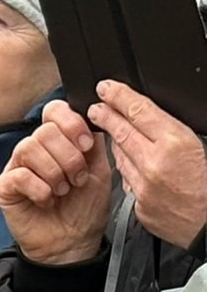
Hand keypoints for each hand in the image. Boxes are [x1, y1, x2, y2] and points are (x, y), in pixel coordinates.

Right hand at [0, 99, 111, 264]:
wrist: (73, 242)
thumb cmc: (84, 208)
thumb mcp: (99, 170)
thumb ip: (94, 143)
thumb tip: (94, 118)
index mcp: (58, 141)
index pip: (54, 111)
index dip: (71, 123)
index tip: (87, 145)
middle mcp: (34, 150)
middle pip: (44, 130)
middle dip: (69, 156)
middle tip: (78, 178)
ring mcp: (17, 167)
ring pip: (29, 148)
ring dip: (55, 172)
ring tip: (63, 191)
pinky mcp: (4, 187)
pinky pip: (19, 175)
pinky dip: (40, 189)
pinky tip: (47, 201)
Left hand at [88, 81, 206, 249]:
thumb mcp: (198, 146)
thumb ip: (172, 132)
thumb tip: (150, 118)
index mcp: (175, 143)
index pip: (140, 112)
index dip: (120, 97)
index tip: (107, 89)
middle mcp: (155, 162)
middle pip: (122, 132)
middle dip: (106, 115)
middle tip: (95, 106)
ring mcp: (143, 184)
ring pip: (121, 156)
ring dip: (114, 141)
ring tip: (110, 129)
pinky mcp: (138, 203)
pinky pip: (127, 179)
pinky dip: (127, 168)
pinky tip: (129, 162)